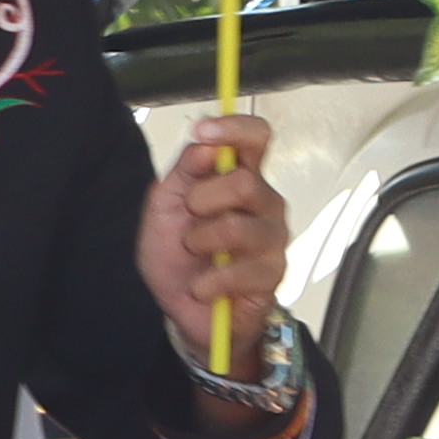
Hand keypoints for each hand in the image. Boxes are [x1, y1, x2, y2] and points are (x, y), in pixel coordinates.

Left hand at [140, 113, 294, 381]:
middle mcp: (264, 202)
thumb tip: (205, 145)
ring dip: (201, 243)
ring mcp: (273, 237)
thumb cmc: (176, 255)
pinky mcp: (274, 274)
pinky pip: (240, 270)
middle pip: (246, 182)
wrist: (181, 310)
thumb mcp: (164, 208)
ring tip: (194, 255)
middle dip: (202, 201)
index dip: (235, 129)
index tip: (204, 132)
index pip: (256, 137)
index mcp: (239, 177)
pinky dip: (208, 281)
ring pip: (239, 226)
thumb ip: (183, 173)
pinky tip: (203, 286)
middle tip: (188, 219)